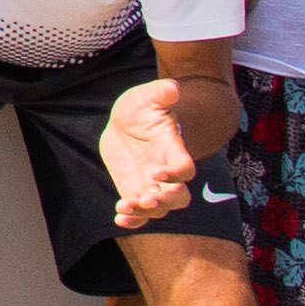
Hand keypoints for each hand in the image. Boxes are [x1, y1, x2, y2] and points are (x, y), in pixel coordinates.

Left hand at [99, 83, 206, 226]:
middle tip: (148, 199)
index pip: (185, 168)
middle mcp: (166, 171)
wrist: (126, 121)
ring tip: (124, 208)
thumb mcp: (148, 96)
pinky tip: (119, 217)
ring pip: (158, 209)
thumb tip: (171, 87)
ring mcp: (151, 184)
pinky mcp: (134, 191)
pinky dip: (132, 218)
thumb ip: (161, 93)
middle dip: (166, 201)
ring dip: (144, 212)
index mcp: (173, 149)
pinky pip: (139, 213)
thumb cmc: (142, 108)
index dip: (177, 174)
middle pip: (179, 197)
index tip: (158, 172)